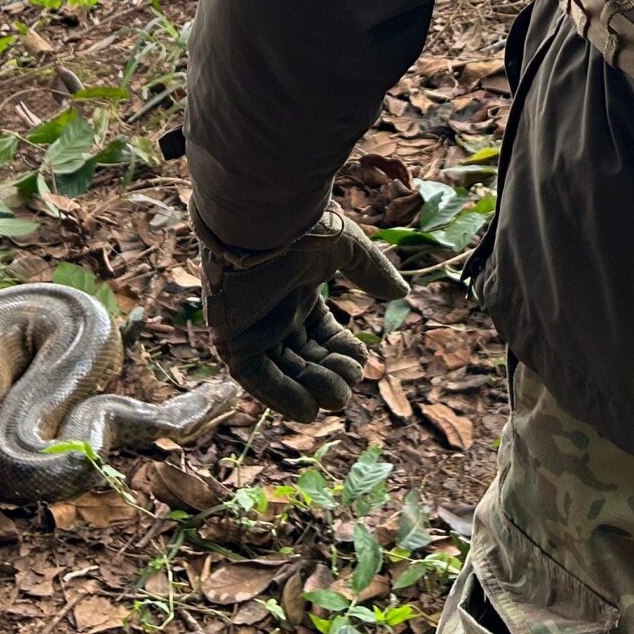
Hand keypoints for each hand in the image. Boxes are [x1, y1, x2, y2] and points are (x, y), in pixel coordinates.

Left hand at [196, 208, 409, 420]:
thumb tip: (401, 291)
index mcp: (298, 297)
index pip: (324, 338)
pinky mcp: (232, 342)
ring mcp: (252, 331)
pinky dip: (281, 396)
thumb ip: (372, 272)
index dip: (344, 353)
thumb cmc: (301, 229)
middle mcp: (275, 317)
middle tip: (349, 384)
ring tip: (336, 396)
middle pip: (307, 360)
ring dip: (311, 390)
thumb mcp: (347, 249)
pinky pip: (256, 379)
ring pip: (284, 374)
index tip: (359, 361)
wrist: (258, 222)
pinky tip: (308, 410)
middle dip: (332, 376)